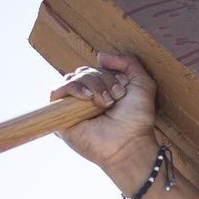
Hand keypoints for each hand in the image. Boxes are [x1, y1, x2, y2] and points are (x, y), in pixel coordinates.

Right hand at [49, 53, 157, 168]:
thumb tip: (100, 55)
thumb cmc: (138, 118)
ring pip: (71, 78)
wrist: (129, 143)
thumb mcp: (142, 83)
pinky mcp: (62, 117)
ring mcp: (73, 107)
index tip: (122, 92)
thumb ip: (129, 62)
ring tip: (105, 103)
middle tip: (114, 99)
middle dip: (101, 80)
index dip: (107, 74)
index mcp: (101, 89)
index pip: (94, 68)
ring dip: (91, 85)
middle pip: (82, 71)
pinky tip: (87, 97)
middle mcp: (86, 97)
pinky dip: (71, 89)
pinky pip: (56, 92)